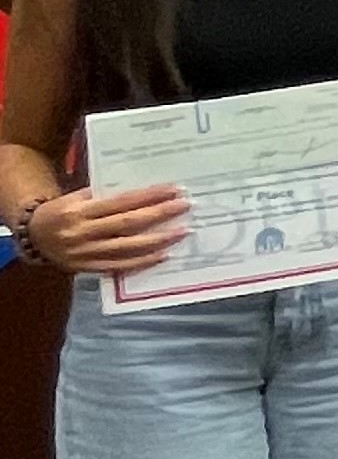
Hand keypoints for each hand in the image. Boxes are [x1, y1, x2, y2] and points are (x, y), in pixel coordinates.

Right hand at [16, 182, 186, 275]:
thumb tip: (141, 194)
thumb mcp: (75, 198)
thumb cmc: (60, 212)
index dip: (148, 197)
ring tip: (181, 232)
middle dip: (159, 214)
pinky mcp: (89, 268)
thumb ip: (103, 197)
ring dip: (158, 240)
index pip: (121, 202)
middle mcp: (83, 232)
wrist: (32, 237)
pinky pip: (120, 266)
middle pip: (128, 224)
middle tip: (185, 207)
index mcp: (79, 211)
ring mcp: (86, 252)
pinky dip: (142, 261)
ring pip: (128, 247)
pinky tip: (163, 255)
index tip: (172, 190)